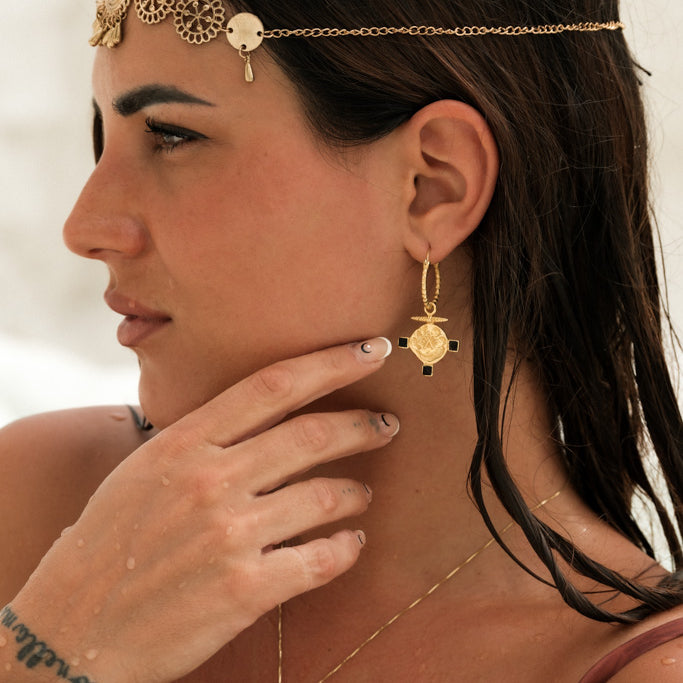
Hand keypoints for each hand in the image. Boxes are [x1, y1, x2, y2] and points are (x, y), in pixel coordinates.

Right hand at [4, 338, 396, 682]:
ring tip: (362, 494)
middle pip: (311, 434)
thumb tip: (264, 415)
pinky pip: (319, 559)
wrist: (72, 631)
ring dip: (355, 493)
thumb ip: (202, 440)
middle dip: (363, 425)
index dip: (332, 363)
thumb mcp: (144, 471)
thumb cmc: (108, 544)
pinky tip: (350, 544)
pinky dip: (344, 549)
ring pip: (324, 497)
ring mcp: (229, 536)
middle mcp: (210, 481)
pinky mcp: (244, 591)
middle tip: (388, 424)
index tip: (371, 351)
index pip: (273, 385)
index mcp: (184, 443)